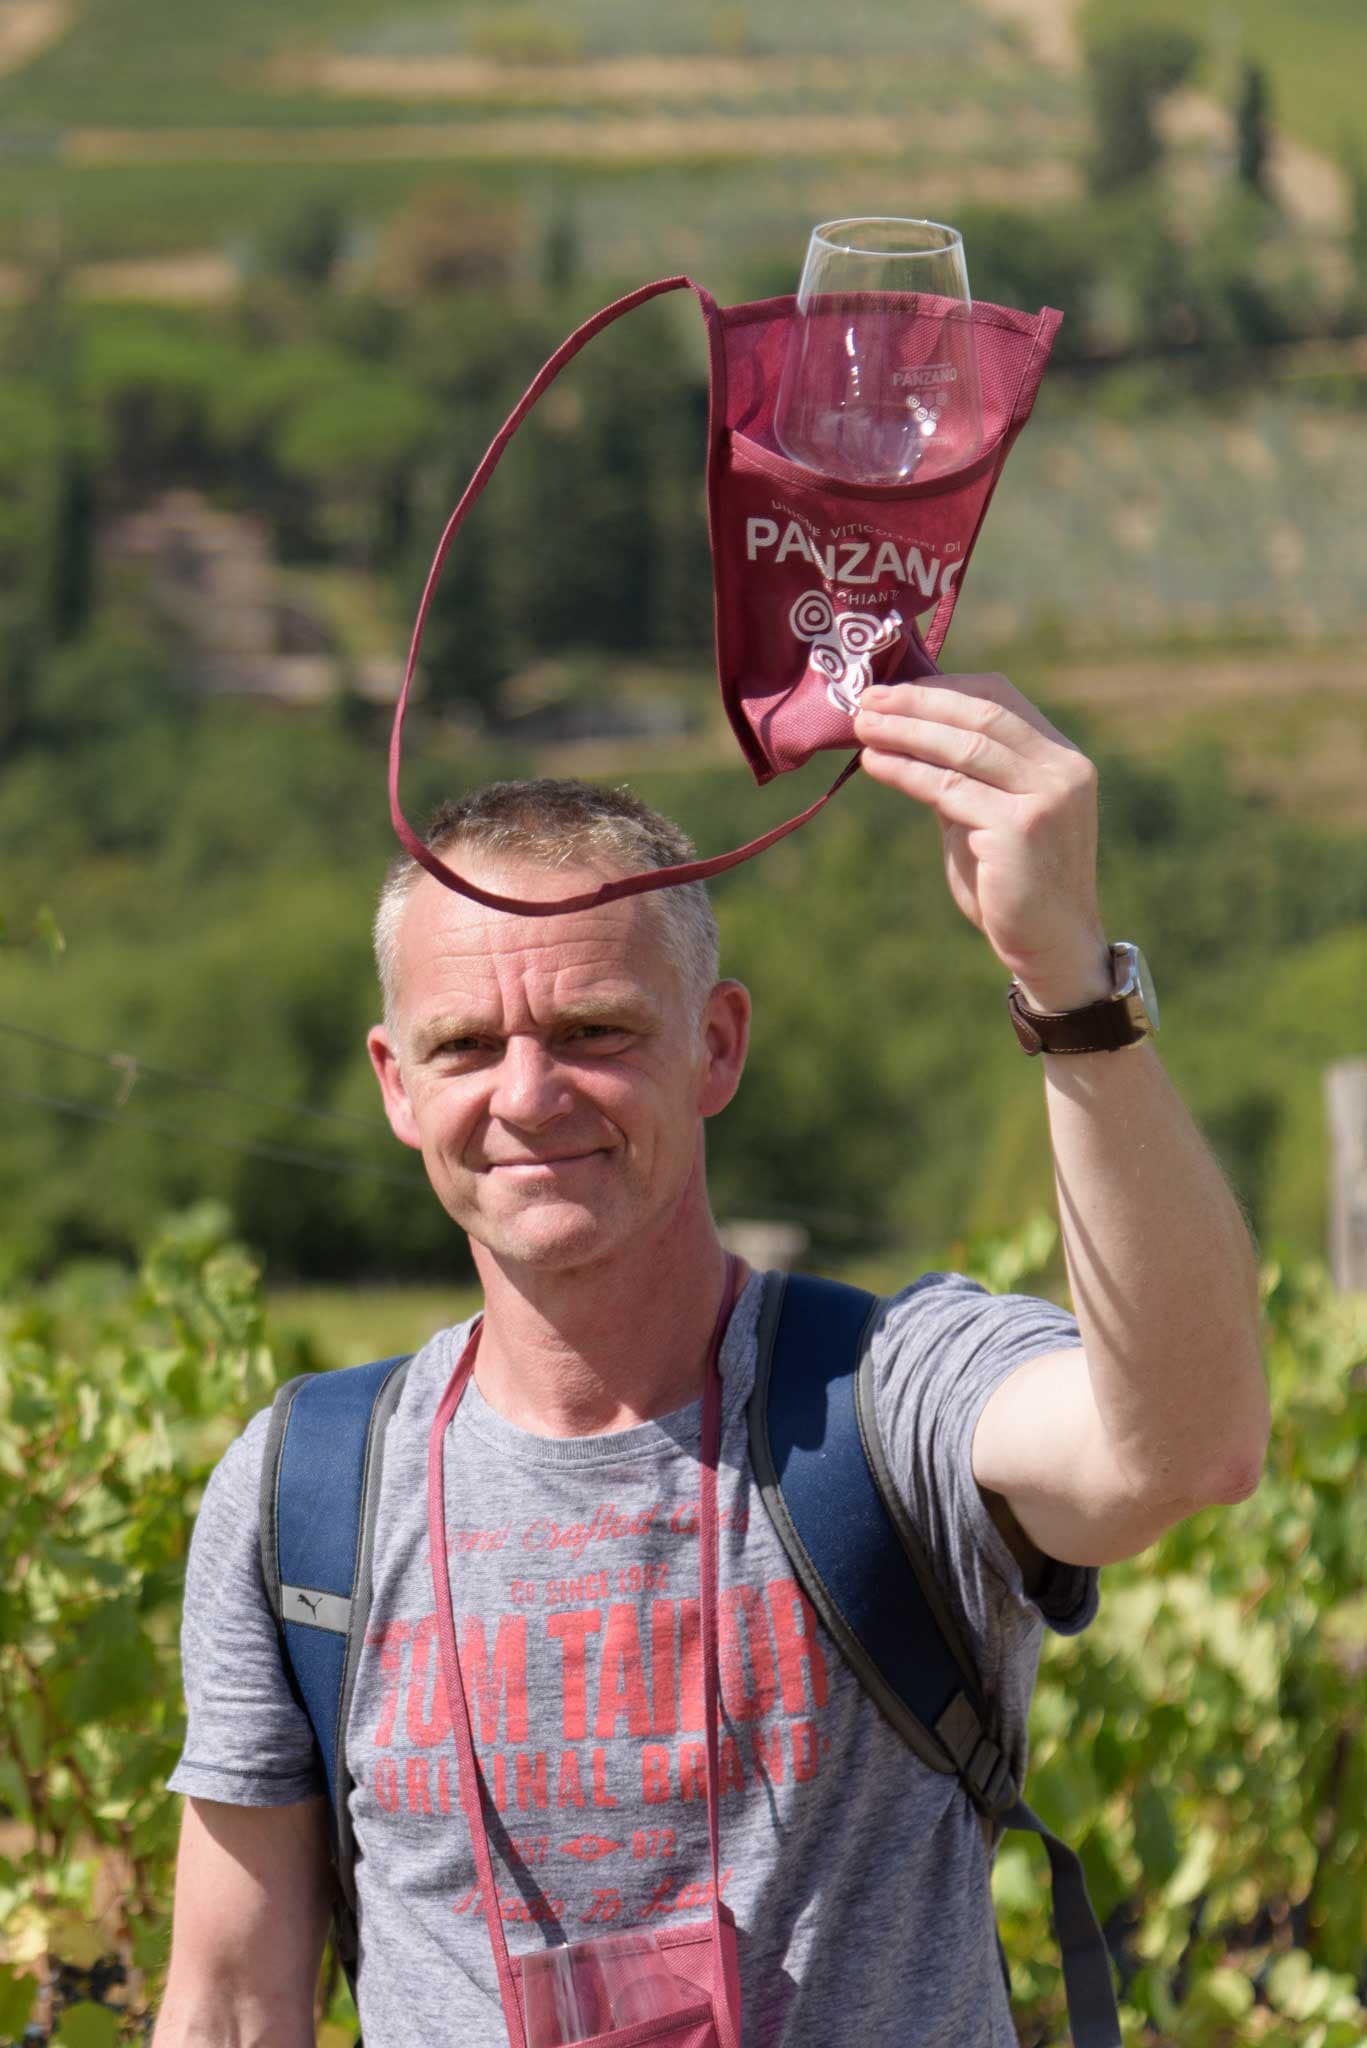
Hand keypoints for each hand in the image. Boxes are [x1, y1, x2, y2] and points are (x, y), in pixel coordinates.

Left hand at [852, 674, 1109, 1009]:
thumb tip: (903, 731)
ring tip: (861, 728)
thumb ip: (961, 775)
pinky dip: (906, 772)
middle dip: (917, 703)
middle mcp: (1062, 770)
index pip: (1000, 698)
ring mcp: (1046, 798)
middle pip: (981, 715)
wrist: (1050, 946)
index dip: (943, 688)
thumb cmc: (1012, 883)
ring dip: (905, 732)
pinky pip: (949, 789)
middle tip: (865, 701)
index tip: (891, 690)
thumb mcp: (988, 816)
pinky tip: (875, 764)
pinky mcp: (1020, 829)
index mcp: (1061, 757)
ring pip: (963, 748)